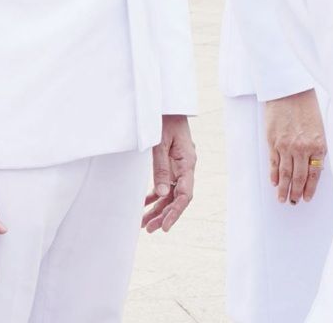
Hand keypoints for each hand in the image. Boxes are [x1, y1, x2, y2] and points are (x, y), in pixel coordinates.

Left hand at [142, 114, 195, 232]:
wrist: (167, 103)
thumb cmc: (164, 120)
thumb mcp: (159, 143)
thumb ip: (161, 167)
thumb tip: (161, 195)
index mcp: (188, 163)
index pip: (185, 195)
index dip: (175, 213)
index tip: (164, 227)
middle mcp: (186, 167)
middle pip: (178, 198)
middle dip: (164, 215)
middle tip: (149, 229)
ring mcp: (179, 165)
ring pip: (171, 193)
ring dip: (159, 208)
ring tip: (144, 224)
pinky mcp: (171, 162)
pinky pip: (166, 184)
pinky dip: (156, 195)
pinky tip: (144, 204)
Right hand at [265, 88, 326, 204]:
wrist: (288, 91)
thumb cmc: (305, 107)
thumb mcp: (318, 129)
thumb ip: (316, 148)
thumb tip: (312, 167)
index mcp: (317, 146)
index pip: (314, 175)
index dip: (310, 189)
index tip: (306, 198)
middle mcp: (302, 149)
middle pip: (299, 177)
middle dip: (296, 192)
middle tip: (293, 202)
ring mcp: (286, 146)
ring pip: (285, 173)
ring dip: (283, 188)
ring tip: (282, 198)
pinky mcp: (273, 141)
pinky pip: (273, 162)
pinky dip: (273, 174)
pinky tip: (274, 182)